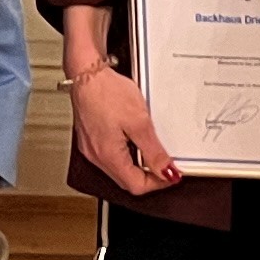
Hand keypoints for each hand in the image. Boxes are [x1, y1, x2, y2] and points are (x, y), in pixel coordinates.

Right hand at [67, 62, 179, 194]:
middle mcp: (96, 157)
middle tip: (166, 164)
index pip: (137, 186)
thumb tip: (167, 172)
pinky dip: (127, 155)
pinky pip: (112, 157)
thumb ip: (154, 152)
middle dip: (149, 176)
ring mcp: (91, 149)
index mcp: (108, 156)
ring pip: (120, 170)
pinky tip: (134, 141)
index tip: (172, 175)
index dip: (158, 183)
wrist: (86, 72)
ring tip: (152, 152)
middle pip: (127, 180)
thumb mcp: (140, 122)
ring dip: (138, 166)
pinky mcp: (91, 139)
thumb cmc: (106, 91)